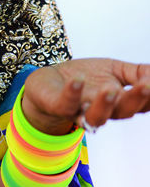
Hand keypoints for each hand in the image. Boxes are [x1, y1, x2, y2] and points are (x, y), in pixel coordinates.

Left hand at [22, 58, 149, 134]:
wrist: (48, 83)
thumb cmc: (85, 79)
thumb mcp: (114, 70)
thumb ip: (137, 73)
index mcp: (119, 103)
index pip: (140, 104)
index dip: (148, 96)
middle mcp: (102, 111)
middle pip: (122, 112)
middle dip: (135, 100)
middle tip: (146, 86)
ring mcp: (79, 110)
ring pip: (96, 116)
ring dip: (105, 104)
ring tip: (110, 89)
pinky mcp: (57, 106)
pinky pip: (65, 104)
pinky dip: (72, 93)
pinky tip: (78, 81)